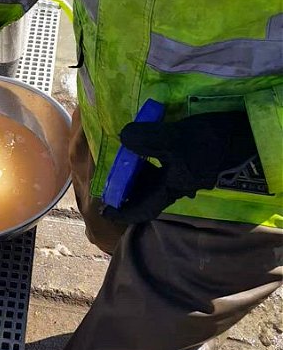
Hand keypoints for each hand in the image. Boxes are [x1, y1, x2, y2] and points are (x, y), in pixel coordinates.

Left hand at [103, 111, 256, 223]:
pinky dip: (152, 158)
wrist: (244, 137)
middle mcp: (178, 186)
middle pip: (147, 194)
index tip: (105, 211)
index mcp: (171, 189)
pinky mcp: (193, 161)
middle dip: (128, 189)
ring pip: (156, 180)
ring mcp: (187, 174)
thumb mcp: (175, 140)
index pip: (143, 210)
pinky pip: (165, 165)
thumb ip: (147, 139)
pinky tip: (148, 143)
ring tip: (125, 158)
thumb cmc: (209, 144)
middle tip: (111, 177)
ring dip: (139, 172)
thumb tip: (124, 136)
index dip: (123, 213)